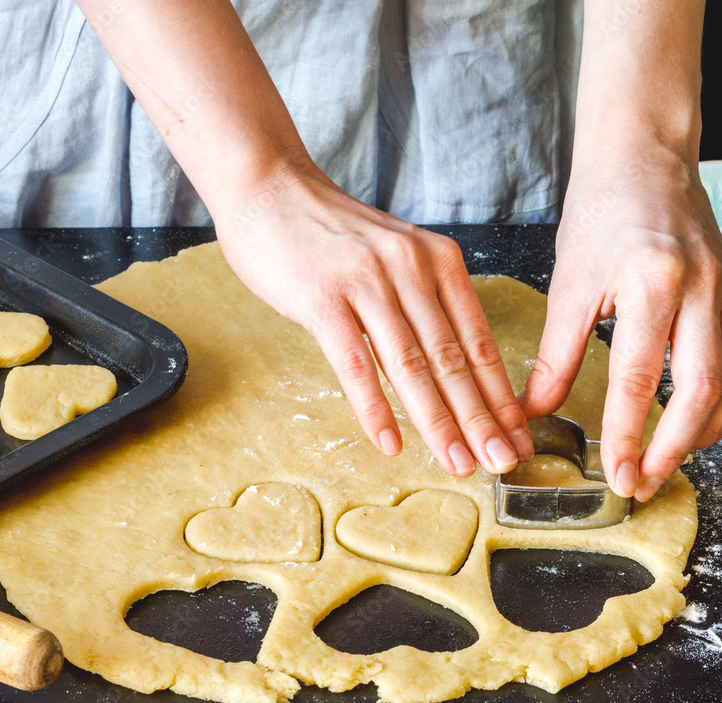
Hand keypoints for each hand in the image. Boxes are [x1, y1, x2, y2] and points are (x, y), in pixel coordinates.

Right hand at [213, 162, 533, 475]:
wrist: (267, 186)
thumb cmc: (325, 230)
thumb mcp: (390, 255)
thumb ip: (418, 301)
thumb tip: (443, 366)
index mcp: (436, 260)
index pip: (478, 340)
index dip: (500, 394)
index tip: (517, 437)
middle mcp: (410, 269)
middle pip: (453, 358)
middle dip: (481, 419)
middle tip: (501, 463)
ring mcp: (366, 282)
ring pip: (411, 365)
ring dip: (438, 421)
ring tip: (457, 463)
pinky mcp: (322, 298)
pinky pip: (354, 363)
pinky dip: (375, 408)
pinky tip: (391, 442)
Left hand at [520, 145, 721, 500]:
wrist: (644, 154)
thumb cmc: (601, 209)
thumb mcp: (569, 281)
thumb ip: (557, 352)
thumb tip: (537, 410)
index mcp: (651, 284)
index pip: (639, 378)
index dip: (626, 433)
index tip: (615, 473)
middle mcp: (701, 291)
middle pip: (702, 390)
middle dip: (674, 447)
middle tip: (643, 482)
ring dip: (699, 429)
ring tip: (664, 461)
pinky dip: (712, 397)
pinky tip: (688, 419)